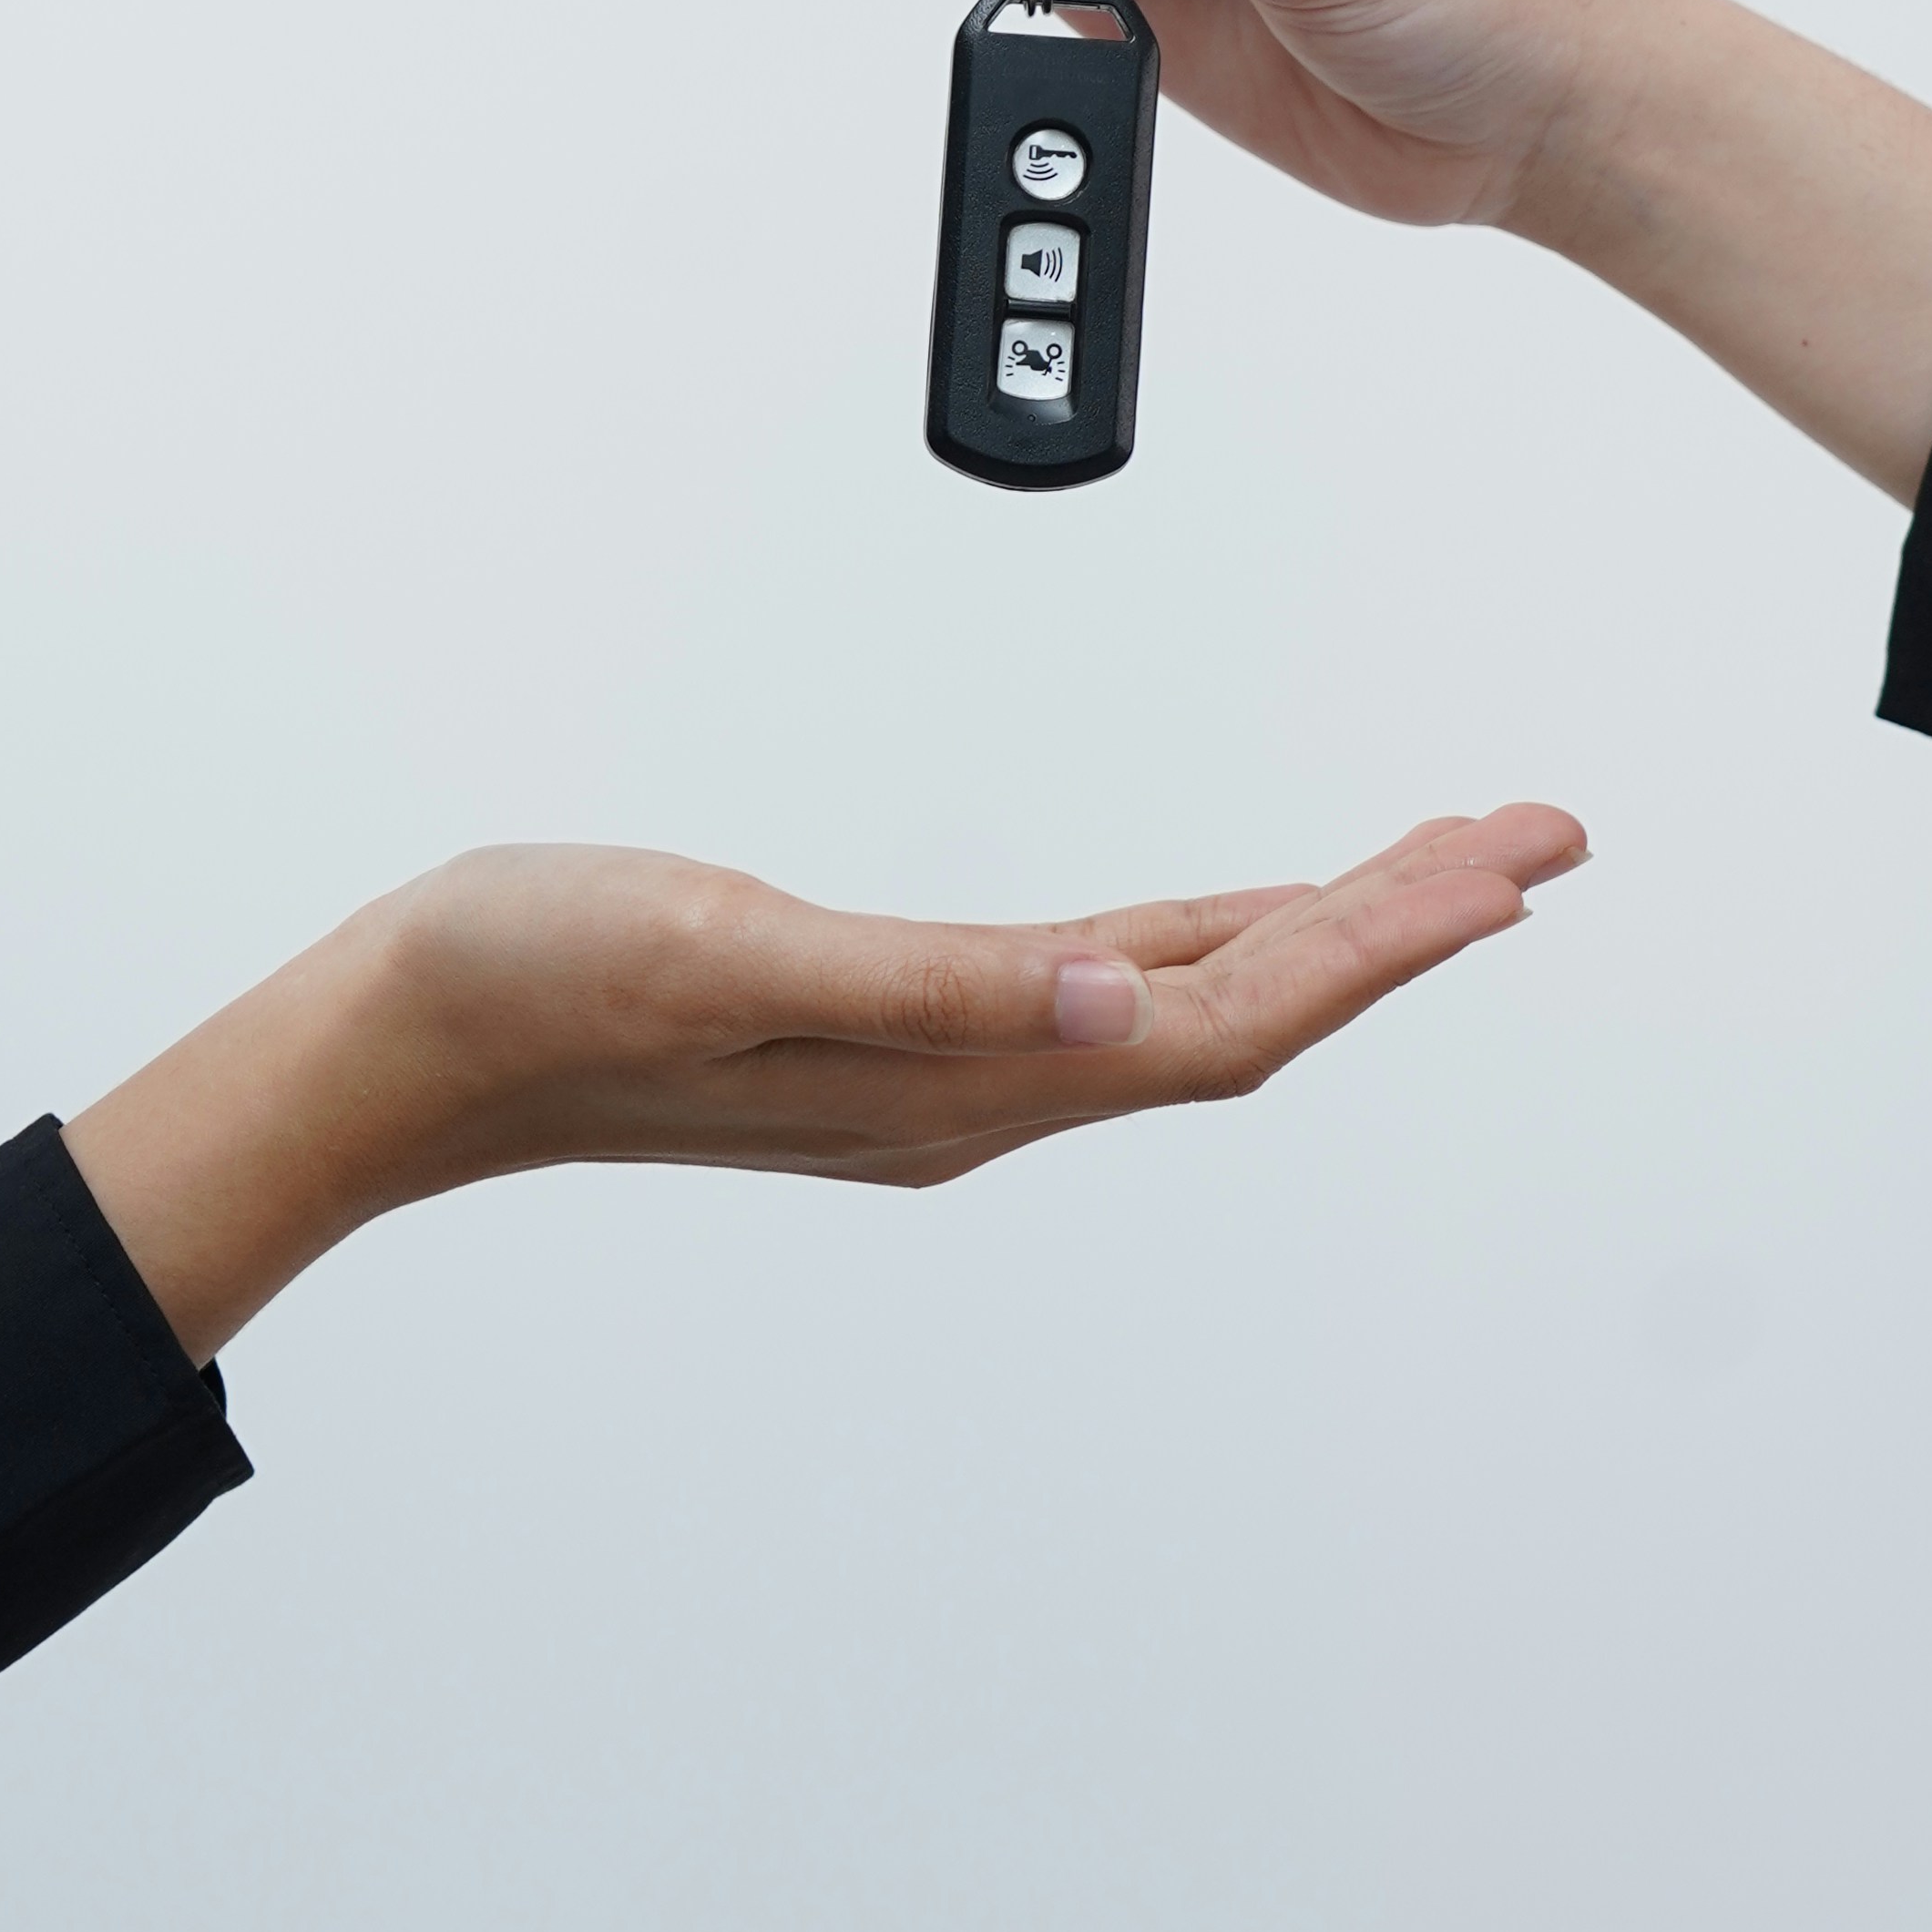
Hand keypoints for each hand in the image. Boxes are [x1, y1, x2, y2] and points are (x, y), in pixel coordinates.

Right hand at [68, 808, 1587, 1358]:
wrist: (390, 1052)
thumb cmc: (532, 984)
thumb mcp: (730, 955)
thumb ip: (937, 989)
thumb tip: (1128, 1006)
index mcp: (955, 1078)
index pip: (1225, 1013)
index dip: (1378, 942)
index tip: (1506, 868)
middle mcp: (975, 1092)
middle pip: (1243, 1012)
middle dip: (1403, 924)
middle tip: (1541, 839)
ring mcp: (935, 1074)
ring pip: (1187, 1005)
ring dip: (1324, 936)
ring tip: (1446, 868)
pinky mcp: (890, 1037)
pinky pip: (1104, 991)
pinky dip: (1208, 943)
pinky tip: (1236, 922)